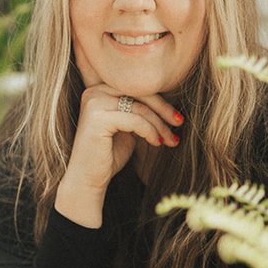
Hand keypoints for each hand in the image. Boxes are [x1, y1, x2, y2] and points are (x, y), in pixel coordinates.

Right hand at [55, 85, 181, 227]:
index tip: (177, 118)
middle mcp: (94, 92)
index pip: (136, 88)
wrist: (88, 179)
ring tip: (169, 140)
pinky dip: (150, 131)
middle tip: (179, 124)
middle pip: (139, 92)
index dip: (160, 102)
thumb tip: (168, 104)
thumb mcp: (128, 128)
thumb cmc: (109, 155)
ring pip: (139, 107)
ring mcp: (94, 103)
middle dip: (163, 109)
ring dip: (159, 125)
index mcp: (101, 90)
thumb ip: (139, 112)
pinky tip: (156, 143)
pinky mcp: (98, 118)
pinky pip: (134, 120)